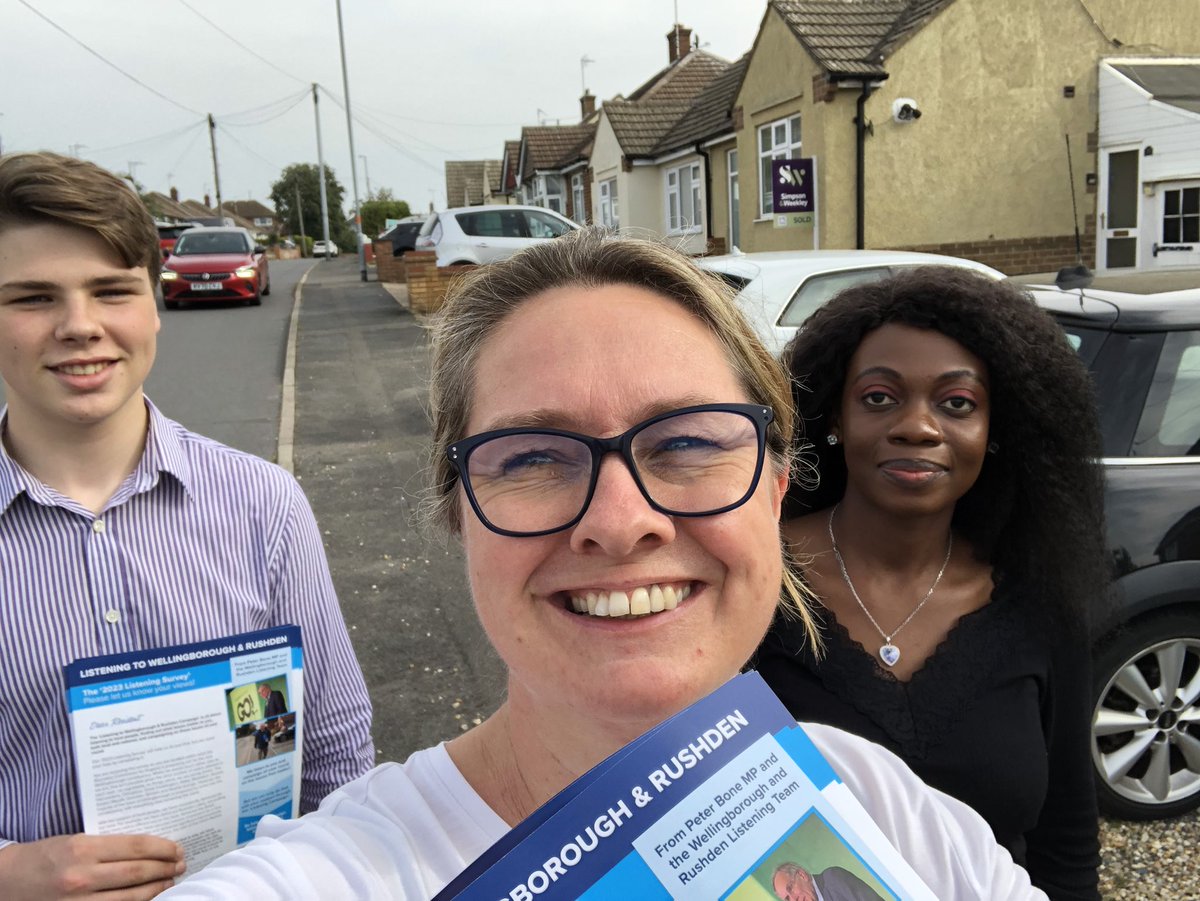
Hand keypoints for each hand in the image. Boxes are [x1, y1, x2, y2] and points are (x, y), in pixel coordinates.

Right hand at [0, 833, 184, 899]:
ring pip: (130, 898)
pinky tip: (148, 899)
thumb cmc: (44, 856)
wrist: (6, 881)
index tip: (177, 849)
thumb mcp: (75, 841)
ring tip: (170, 881)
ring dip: (156, 889)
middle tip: (181, 864)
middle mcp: (81, 876)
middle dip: (165, 868)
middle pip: (138, 872)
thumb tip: (148, 848)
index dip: (163, 848)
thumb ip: (107, 845)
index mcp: (83, 848)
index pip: (136, 847)